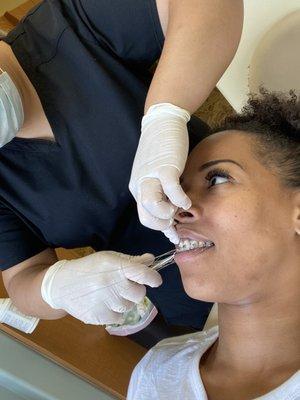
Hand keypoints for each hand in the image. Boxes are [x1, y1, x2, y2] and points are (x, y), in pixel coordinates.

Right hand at [41, 251, 161, 324]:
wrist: (61, 285)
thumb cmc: (88, 268)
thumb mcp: (108, 258)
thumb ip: (131, 261)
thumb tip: (151, 260)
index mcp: (115, 267)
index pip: (142, 274)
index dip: (153, 278)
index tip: (155, 280)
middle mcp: (112, 285)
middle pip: (140, 294)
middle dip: (135, 290)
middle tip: (123, 286)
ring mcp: (106, 302)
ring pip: (130, 306)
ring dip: (124, 301)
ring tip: (109, 294)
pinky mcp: (100, 317)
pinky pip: (119, 318)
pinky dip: (114, 313)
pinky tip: (102, 304)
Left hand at [129, 103, 191, 243]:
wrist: (161, 122)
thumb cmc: (161, 150)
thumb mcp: (155, 174)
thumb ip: (159, 192)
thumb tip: (171, 212)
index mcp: (137, 188)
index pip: (145, 217)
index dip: (160, 227)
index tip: (174, 233)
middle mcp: (140, 185)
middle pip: (146, 218)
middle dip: (163, 224)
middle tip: (176, 217)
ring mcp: (151, 176)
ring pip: (153, 207)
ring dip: (169, 213)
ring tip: (179, 206)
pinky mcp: (165, 167)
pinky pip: (171, 190)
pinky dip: (180, 199)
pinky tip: (186, 200)